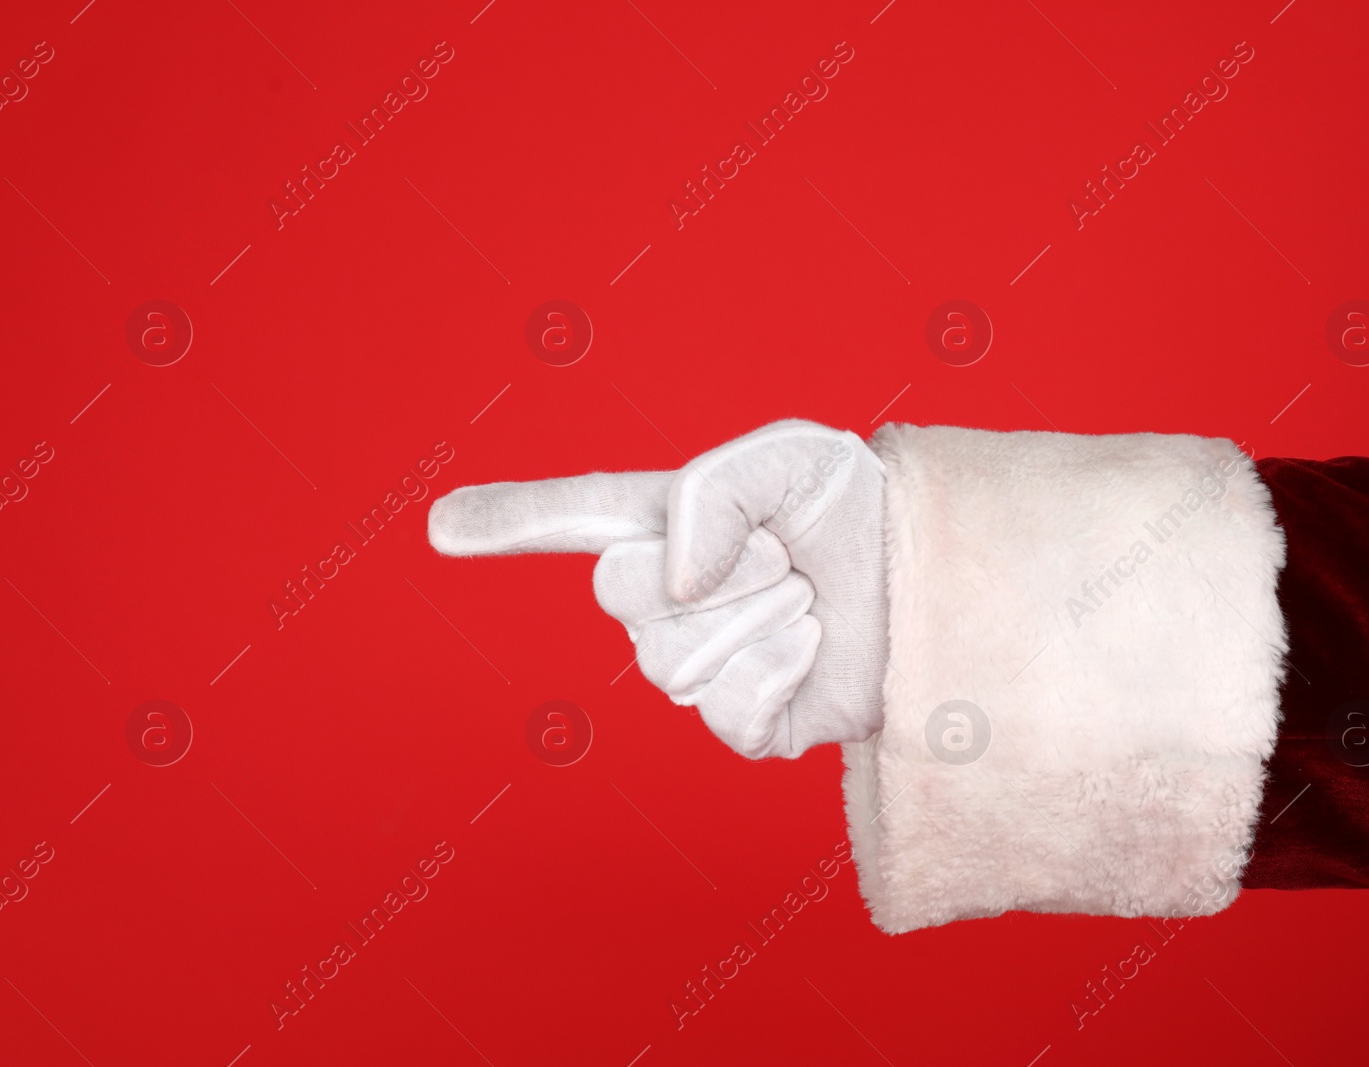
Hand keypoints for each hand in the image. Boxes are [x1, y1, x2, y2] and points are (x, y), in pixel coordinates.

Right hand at [426, 419, 887, 757]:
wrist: (927, 579)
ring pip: (675, 659)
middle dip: (718, 566)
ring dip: (759, 616)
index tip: (440, 524)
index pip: (572, 520)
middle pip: (619, 593)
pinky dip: (781, 669)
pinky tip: (810, 650)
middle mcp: (669, 598)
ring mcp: (700, 663)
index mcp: (669, 523)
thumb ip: (711, 490)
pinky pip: (728, 710)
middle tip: (781, 557)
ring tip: (804, 600)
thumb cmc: (856, 512)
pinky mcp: (743, 721)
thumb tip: (670, 579)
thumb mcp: (790, 457)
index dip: (507, 521)